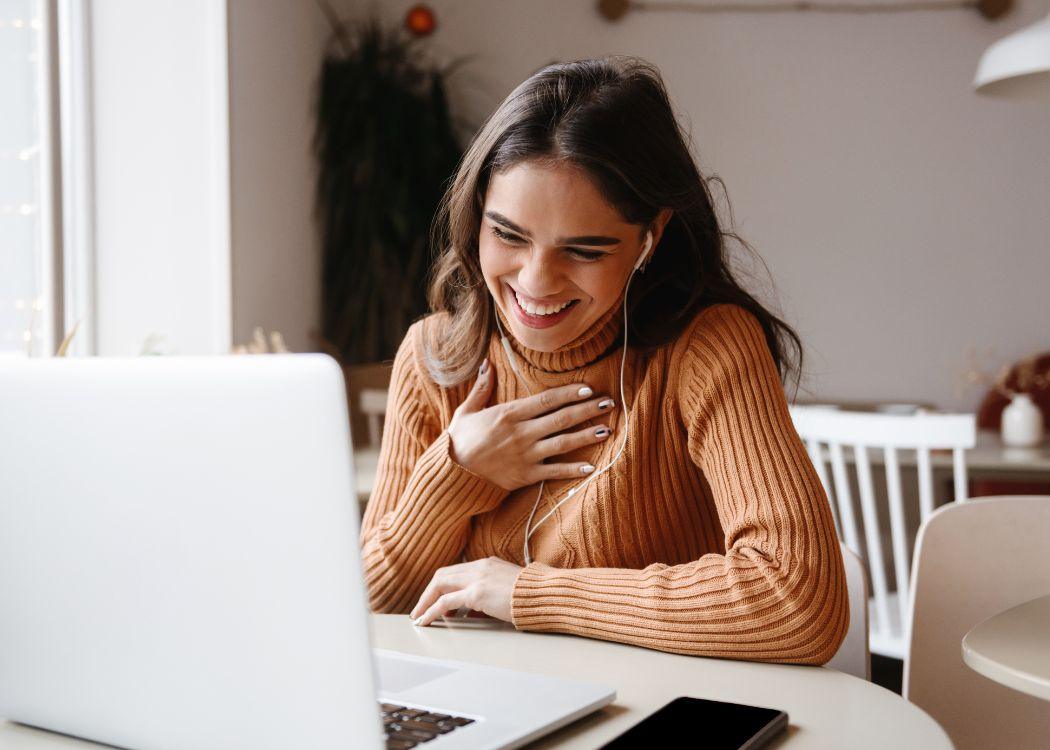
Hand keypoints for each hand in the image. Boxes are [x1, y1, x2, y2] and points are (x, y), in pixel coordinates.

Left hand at [410, 557, 522, 625]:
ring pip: (439, 585)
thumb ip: (489, 596)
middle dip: (428, 592)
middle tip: (420, 608)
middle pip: (443, 575)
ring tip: (419, 617)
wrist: (544, 595)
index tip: (435, 599)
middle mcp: (479, 567)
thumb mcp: (507, 590)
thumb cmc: (531, 596)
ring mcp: (477, 579)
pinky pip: (445, 602)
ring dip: (425, 602)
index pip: (455, 571)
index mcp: (487, 564)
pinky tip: (425, 620)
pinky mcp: (477, 593)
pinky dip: (431, 611)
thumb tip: (475, 612)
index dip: (442, 585)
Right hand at [447, 358, 616, 490]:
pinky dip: (573, 470)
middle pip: (561, 418)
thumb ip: (481, 387)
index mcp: (509, 413)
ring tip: (607, 429)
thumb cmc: (460, 440)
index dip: (569, 393)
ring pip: (563, 443)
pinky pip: (554, 472)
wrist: (452, 473)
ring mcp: (526, 455)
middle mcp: (521, 433)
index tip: (588, 388)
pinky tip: (591, 467)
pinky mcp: (526, 476)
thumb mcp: (467, 410)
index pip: (546, 400)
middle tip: (609, 403)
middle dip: (587, 409)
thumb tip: (487, 363)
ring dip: (587, 435)